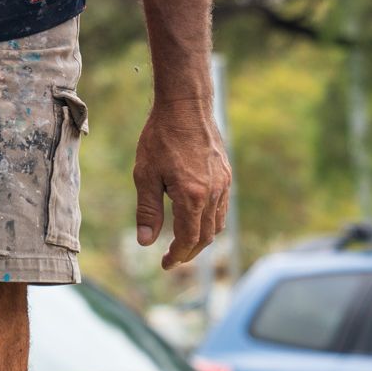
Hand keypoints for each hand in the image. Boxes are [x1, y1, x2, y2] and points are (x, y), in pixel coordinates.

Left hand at [133, 99, 231, 269]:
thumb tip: (145, 242)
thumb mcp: (145, 174)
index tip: (165, 264)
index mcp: (192, 197)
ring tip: (184, 243)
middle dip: (190, 252)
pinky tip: (196, 217)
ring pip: (218, 223)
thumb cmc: (160, 137)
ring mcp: (224, 184)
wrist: (185, 106)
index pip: (189, 239)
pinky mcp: (226, 174)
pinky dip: (210, 220)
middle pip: (207, 236)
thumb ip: (147, 210)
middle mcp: (213, 194)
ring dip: (202, 238)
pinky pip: (222, 207)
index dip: (177, 256)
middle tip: (173, 258)